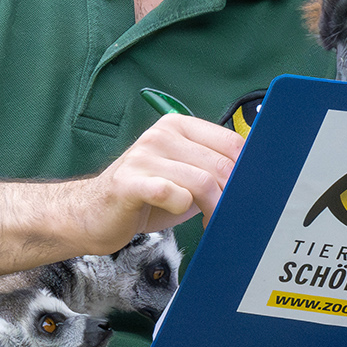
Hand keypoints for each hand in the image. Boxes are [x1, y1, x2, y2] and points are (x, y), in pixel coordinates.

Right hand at [65, 114, 242, 251]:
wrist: (93, 213)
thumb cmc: (144, 195)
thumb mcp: (184, 175)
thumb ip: (213, 169)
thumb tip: (254, 177)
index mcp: (177, 126)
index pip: (231, 143)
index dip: (245, 173)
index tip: (244, 194)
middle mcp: (161, 135)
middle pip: (220, 165)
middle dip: (230, 196)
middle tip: (227, 214)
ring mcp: (143, 156)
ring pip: (202, 182)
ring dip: (212, 208)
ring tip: (208, 219)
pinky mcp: (130, 182)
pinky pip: (172, 194)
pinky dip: (182, 208)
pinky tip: (179, 212)